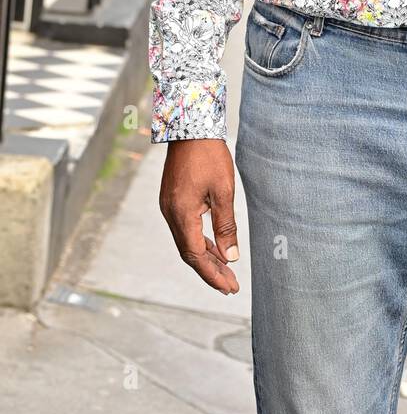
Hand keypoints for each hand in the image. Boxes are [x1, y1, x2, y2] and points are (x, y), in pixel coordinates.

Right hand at [159, 139, 240, 294]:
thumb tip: (231, 257)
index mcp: (182, 214)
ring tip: (225, 272)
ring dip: (205, 257)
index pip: (196, 255)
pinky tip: (214, 247)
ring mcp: (169, 207)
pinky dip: (200, 241)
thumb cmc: (209, 156)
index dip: (213, 274)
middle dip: (210, 271)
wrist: (189, 127)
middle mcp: (170, 214)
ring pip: (186, 242)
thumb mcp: (223, 191)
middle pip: (189, 253)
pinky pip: (185, 229)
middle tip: (230, 286)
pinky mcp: (172, 200)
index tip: (230, 287)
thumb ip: (226, 225)